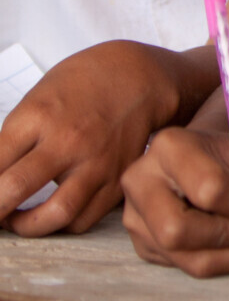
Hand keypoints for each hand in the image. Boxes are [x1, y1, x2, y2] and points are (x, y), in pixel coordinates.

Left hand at [0, 41, 181, 233]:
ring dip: (26, 226)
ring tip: (17, 219)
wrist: (142, 77)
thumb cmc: (84, 83)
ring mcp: (96, 161)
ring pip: (55, 214)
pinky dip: (64, 223)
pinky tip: (53, 213)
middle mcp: (68, 140)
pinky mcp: (117, 178)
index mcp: (39, 115)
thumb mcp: (39, 97)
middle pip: (12, 190)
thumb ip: (14, 137)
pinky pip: (85, 218)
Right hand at [120, 126, 228, 277]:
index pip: (208, 188)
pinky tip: (227, 241)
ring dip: (225, 254)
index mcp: (172, 146)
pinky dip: (215, 260)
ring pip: (180, 254)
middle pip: (176, 230)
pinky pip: (179, 265)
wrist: (210, 163)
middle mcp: (141, 180)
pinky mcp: (142, 242)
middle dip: (225, 236)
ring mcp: (135, 215)